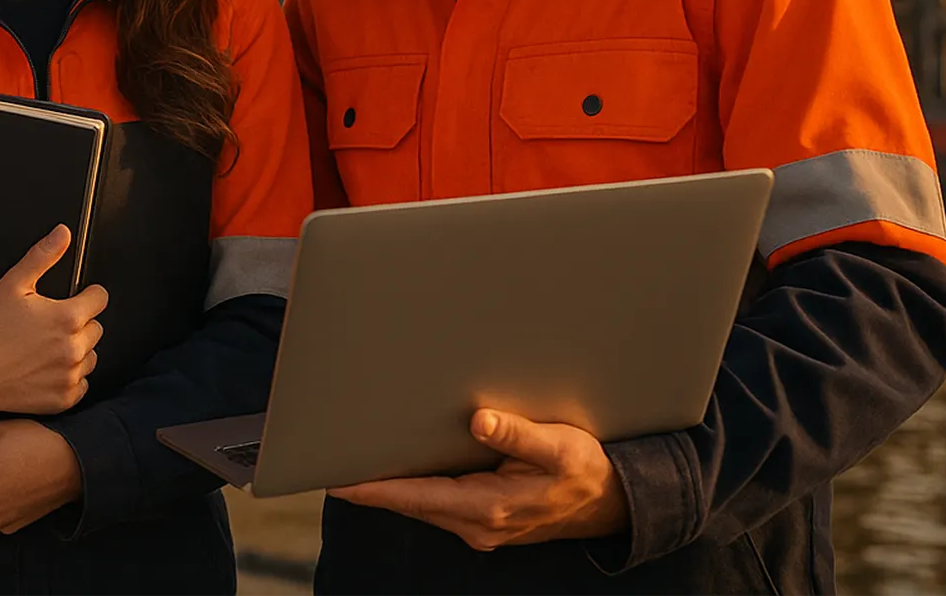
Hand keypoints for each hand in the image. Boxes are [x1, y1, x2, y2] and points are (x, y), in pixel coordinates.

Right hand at [0, 225, 106, 414]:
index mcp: (67, 318)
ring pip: (91, 356)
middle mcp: (74, 348)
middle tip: (49, 325)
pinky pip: (81, 383)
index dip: (86, 295)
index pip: (100, 299)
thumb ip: (42, 256)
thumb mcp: (11, 285)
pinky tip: (46, 369)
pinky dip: (69, 377)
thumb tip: (63, 233)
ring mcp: (70, 376)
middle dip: (79, 323)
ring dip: (77, 350)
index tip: (73, 299)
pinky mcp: (63, 399)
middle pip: (96, 328)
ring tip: (46, 347)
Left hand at [330, 409, 629, 549]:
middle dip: (371, 485)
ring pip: (422, 505)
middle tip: (331, 459)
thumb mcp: (560, 447)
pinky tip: (398, 470)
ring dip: (390, 488)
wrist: (614, 503)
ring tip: (354, 460)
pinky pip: (437, 504)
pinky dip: (413, 489)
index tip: (339, 480)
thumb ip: (519, 434)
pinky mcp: (483, 518)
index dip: (375, 489)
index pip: (417, 497)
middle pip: (410, 503)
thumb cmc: (586, 471)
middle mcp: (478, 523)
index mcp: (490, 505)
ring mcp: (480, 525)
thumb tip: (479, 420)